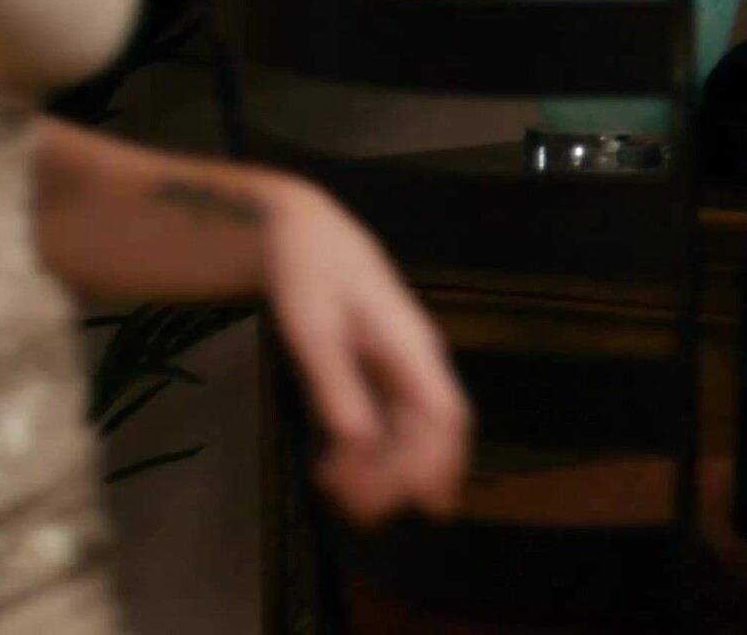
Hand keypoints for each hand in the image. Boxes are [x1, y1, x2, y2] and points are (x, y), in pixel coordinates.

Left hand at [262, 182, 471, 527]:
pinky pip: (383, 423)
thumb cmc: (310, 273)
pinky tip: (333, 472)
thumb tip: (358, 443)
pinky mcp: (375, 373)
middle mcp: (414, 361)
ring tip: (342, 499)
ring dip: (384, 471)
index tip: (423, 502)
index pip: (445, 412)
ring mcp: (397, 368)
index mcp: (410, 346)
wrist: (301, 234)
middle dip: (406, 477)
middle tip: (364, 513)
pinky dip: (365, 454)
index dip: (441, 461)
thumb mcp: (313, 329)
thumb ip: (335, 385)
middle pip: (431, 431)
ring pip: (408, 433)